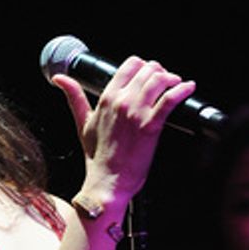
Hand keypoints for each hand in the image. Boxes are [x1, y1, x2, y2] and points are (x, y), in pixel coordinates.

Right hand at [53, 57, 196, 206]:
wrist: (107, 183)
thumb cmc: (97, 158)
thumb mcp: (83, 123)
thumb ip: (74, 97)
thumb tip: (60, 79)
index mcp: (107, 98)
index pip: (130, 66)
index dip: (143, 66)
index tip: (149, 73)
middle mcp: (121, 101)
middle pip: (147, 70)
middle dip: (159, 72)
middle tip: (165, 81)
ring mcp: (136, 113)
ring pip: (159, 80)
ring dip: (171, 78)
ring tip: (177, 83)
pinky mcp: (150, 127)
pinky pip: (169, 101)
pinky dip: (182, 91)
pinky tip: (188, 88)